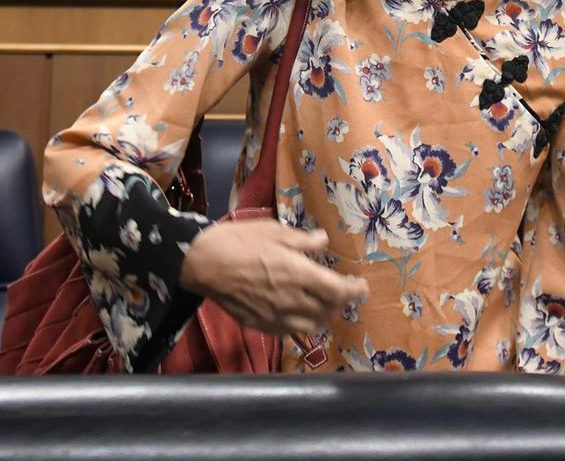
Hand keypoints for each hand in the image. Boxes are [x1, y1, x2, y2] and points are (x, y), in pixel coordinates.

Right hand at [179, 218, 368, 337]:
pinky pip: (289, 331)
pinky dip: (301, 325)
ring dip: (323, 316)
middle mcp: (292, 299)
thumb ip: (303, 241)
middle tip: (342, 291)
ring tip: (323, 304)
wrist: (203, 263)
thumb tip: (323, 241)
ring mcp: (275, 315)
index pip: (338, 291)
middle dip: (340, 302)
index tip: (361, 287)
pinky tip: (299, 315)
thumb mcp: (275, 232)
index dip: (355, 292)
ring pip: (311, 325)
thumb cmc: (239, 241)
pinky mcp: (260, 324)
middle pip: (328, 310)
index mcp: (299, 273)